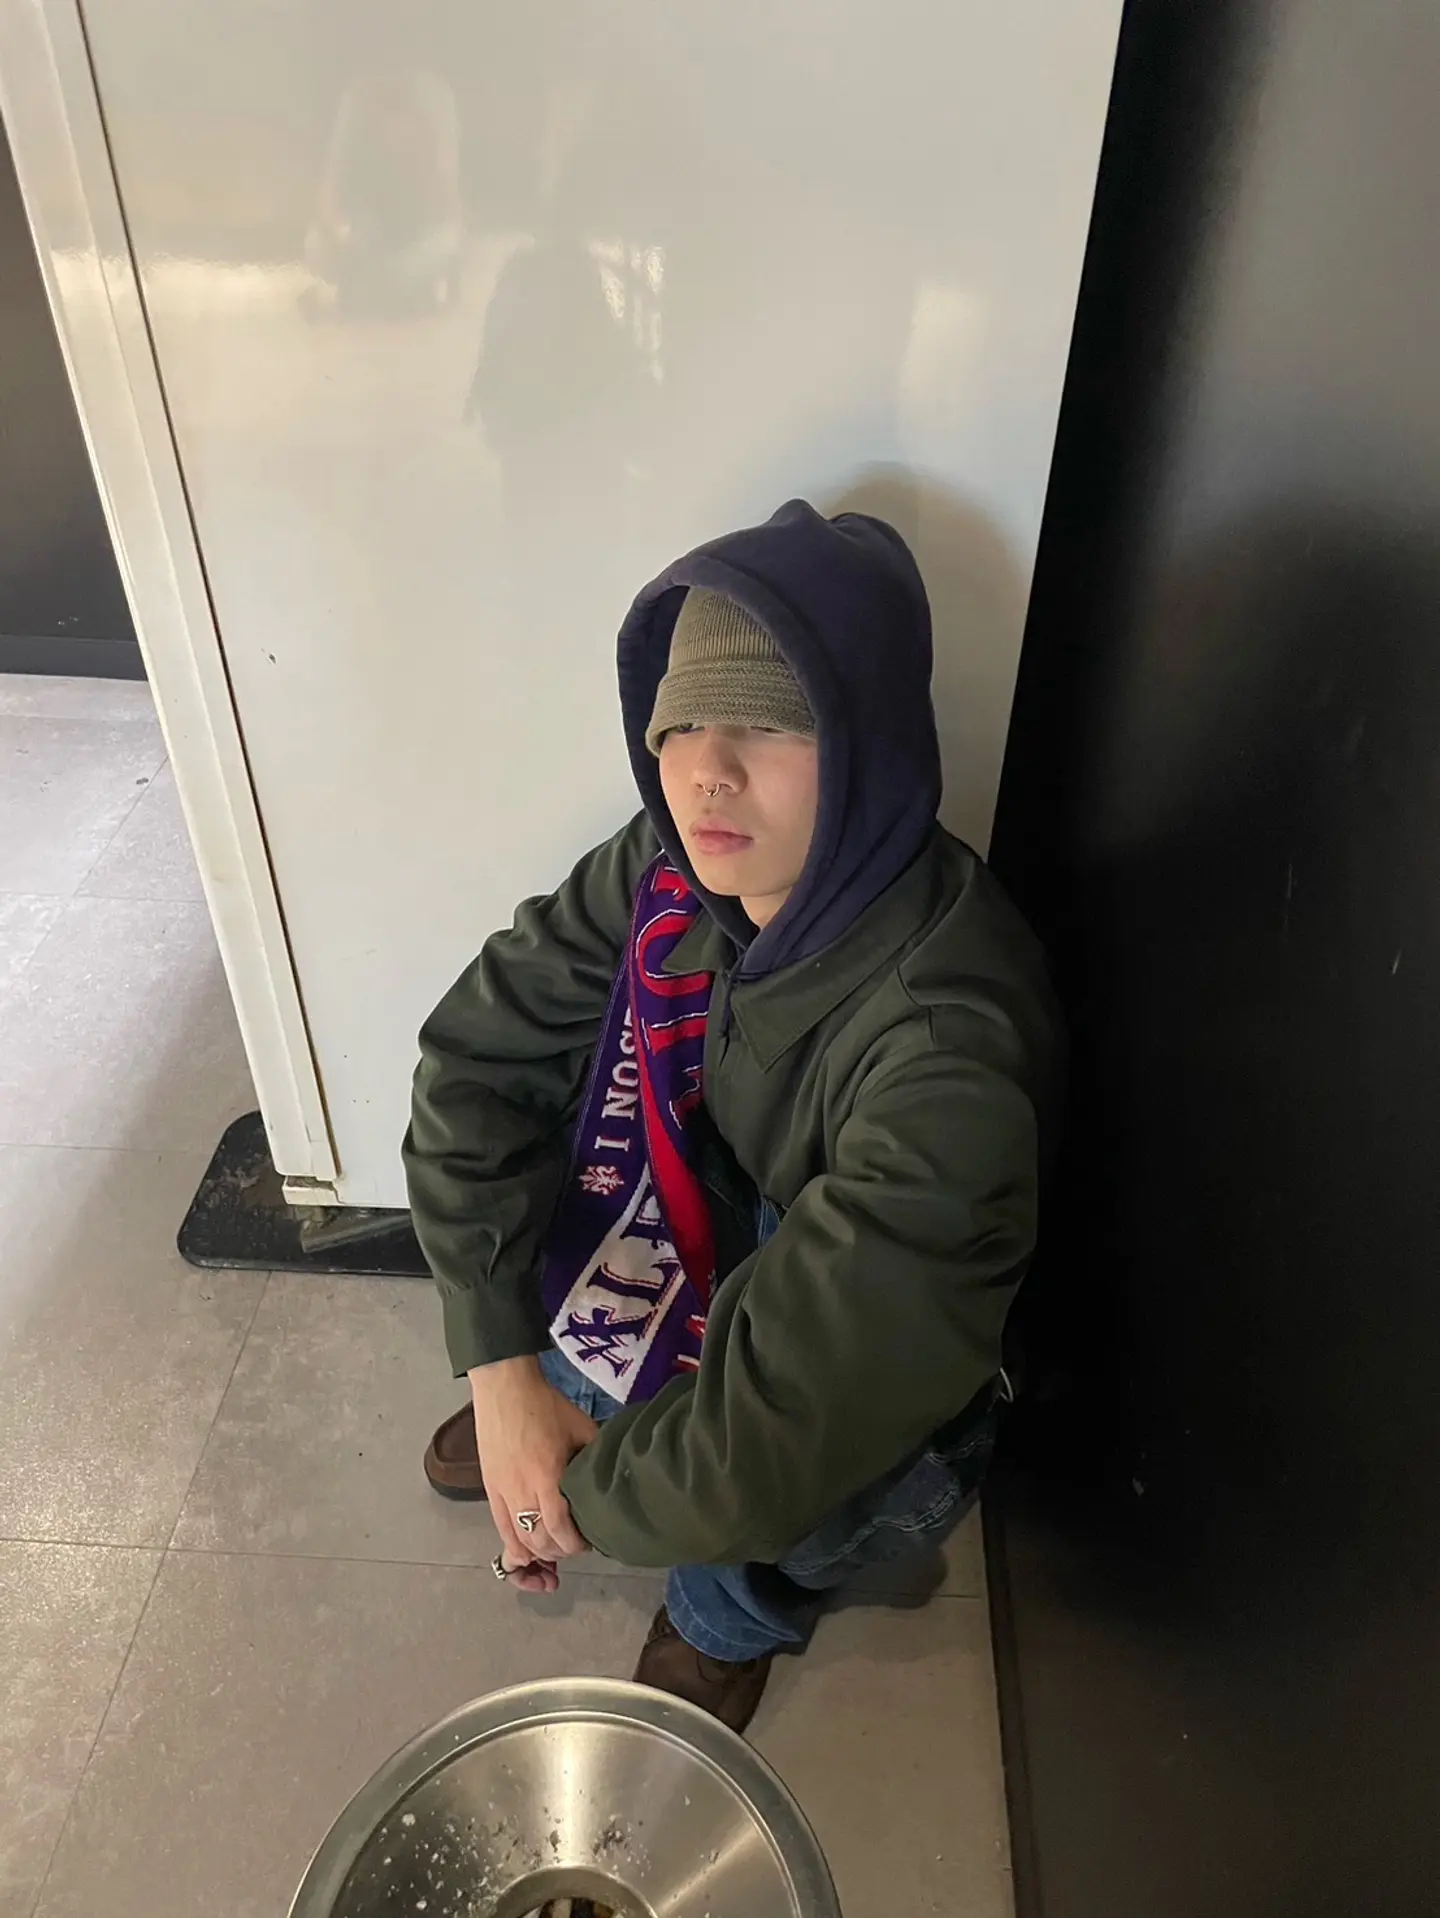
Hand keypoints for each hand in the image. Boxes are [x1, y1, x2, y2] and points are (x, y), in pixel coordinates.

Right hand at [469, 1355, 596, 1591]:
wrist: (505, 1389)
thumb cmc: (546, 1406)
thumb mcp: (582, 1426)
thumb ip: (596, 1454)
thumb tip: (614, 1474)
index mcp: (547, 1477)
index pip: (560, 1530)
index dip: (577, 1545)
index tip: (590, 1541)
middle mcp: (522, 1492)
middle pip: (541, 1541)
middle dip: (562, 1551)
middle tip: (576, 1543)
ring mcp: (503, 1493)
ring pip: (520, 1542)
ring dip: (540, 1553)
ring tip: (556, 1549)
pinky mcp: (490, 1490)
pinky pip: (501, 1530)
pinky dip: (515, 1549)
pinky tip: (527, 1556)